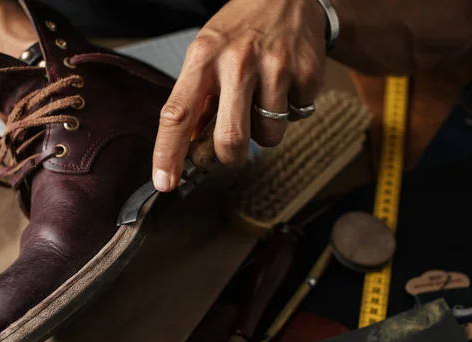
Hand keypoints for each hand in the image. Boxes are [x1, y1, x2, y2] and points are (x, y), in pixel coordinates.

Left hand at [152, 0, 325, 191]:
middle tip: (231, 150)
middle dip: (230, 157)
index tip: (165, 182)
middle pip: (230, 139)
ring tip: (262, 99)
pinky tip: (285, 85)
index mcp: (203, 57)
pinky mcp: (306, 73)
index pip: (177, 114)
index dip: (168, 153)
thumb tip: (190, 146)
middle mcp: (237, 62)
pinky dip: (289, 111)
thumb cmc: (239, 30)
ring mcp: (276, 67)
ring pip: (267, 136)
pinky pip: (296, 118)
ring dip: (263, 130)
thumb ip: (197, 99)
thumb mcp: (207, 52)